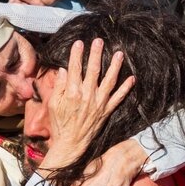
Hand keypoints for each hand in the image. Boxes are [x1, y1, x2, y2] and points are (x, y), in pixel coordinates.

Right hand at [41, 38, 134, 168]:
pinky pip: (118, 98)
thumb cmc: (60, 124)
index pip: (75, 69)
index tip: (79, 43)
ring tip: (119, 53)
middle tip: (99, 41)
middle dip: (96, 54)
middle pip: (93, 70)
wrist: (71, 144)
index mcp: (72, 93)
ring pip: (109, 81)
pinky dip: (126, 88)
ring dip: (115, 66)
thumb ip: (58, 87)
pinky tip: (131, 78)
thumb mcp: (53, 105)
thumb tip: (63, 70)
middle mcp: (87, 96)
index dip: (77, 54)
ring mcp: (99, 103)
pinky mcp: (106, 111)